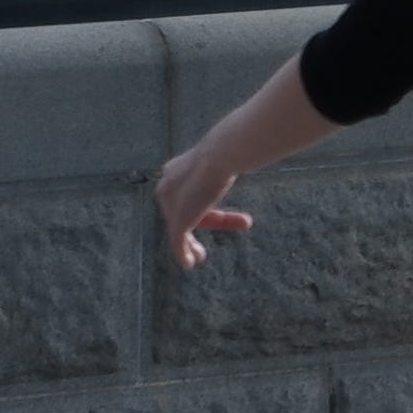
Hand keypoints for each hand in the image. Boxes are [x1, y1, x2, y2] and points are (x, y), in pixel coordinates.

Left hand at [152, 140, 247, 269]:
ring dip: (190, 245)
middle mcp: (166, 188)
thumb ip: (221, 164)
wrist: (220, 156)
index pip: (191, 195)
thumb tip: (246, 148)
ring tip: (199, 257)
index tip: (233, 217)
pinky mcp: (177, 221)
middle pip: (186, 212)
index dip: (211, 209)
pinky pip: (177, 242)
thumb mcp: (221, 159)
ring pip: (180, 229)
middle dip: (201, 227)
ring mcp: (170, 206)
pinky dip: (183, 254)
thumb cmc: (228, 152)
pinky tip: (189, 264)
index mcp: (173, 173)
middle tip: (209, 240)